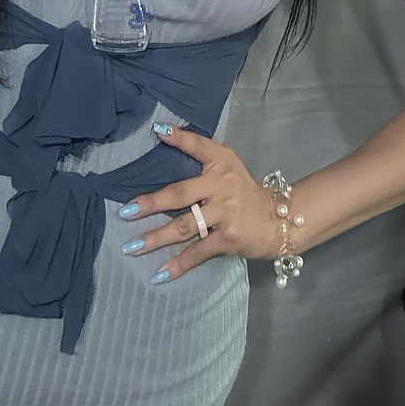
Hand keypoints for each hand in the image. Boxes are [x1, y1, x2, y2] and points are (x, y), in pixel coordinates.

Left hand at [116, 122, 281, 283]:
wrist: (278, 220)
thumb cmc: (244, 192)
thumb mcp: (227, 167)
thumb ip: (200, 156)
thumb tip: (164, 136)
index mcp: (221, 164)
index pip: (198, 146)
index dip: (179, 138)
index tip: (158, 131)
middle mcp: (222, 185)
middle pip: (180, 193)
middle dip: (151, 203)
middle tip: (125, 212)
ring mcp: (225, 213)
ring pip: (184, 226)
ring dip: (156, 237)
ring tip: (131, 247)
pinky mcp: (228, 238)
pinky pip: (198, 251)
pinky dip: (178, 263)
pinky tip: (159, 273)